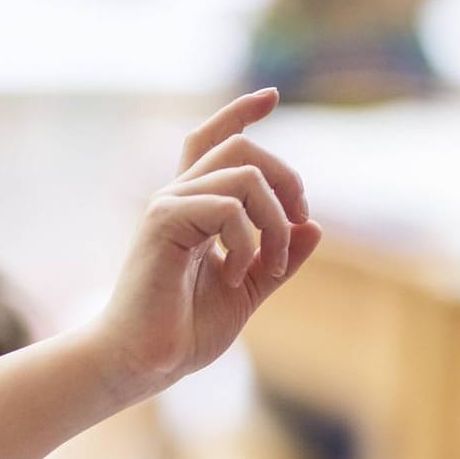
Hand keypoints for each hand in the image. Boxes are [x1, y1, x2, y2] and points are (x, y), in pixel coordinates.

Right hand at [95, 89, 323, 397]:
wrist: (143, 362)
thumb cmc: (183, 332)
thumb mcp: (249, 291)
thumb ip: (279, 260)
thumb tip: (315, 227)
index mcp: (193, 208)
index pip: (214, 141)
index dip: (242, 112)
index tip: (272, 96)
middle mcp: (177, 196)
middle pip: (242, 148)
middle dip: (286, 179)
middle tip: (298, 225)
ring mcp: (168, 205)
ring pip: (245, 176)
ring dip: (275, 224)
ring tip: (266, 268)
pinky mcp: (164, 221)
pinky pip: (229, 207)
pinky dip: (248, 243)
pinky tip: (235, 278)